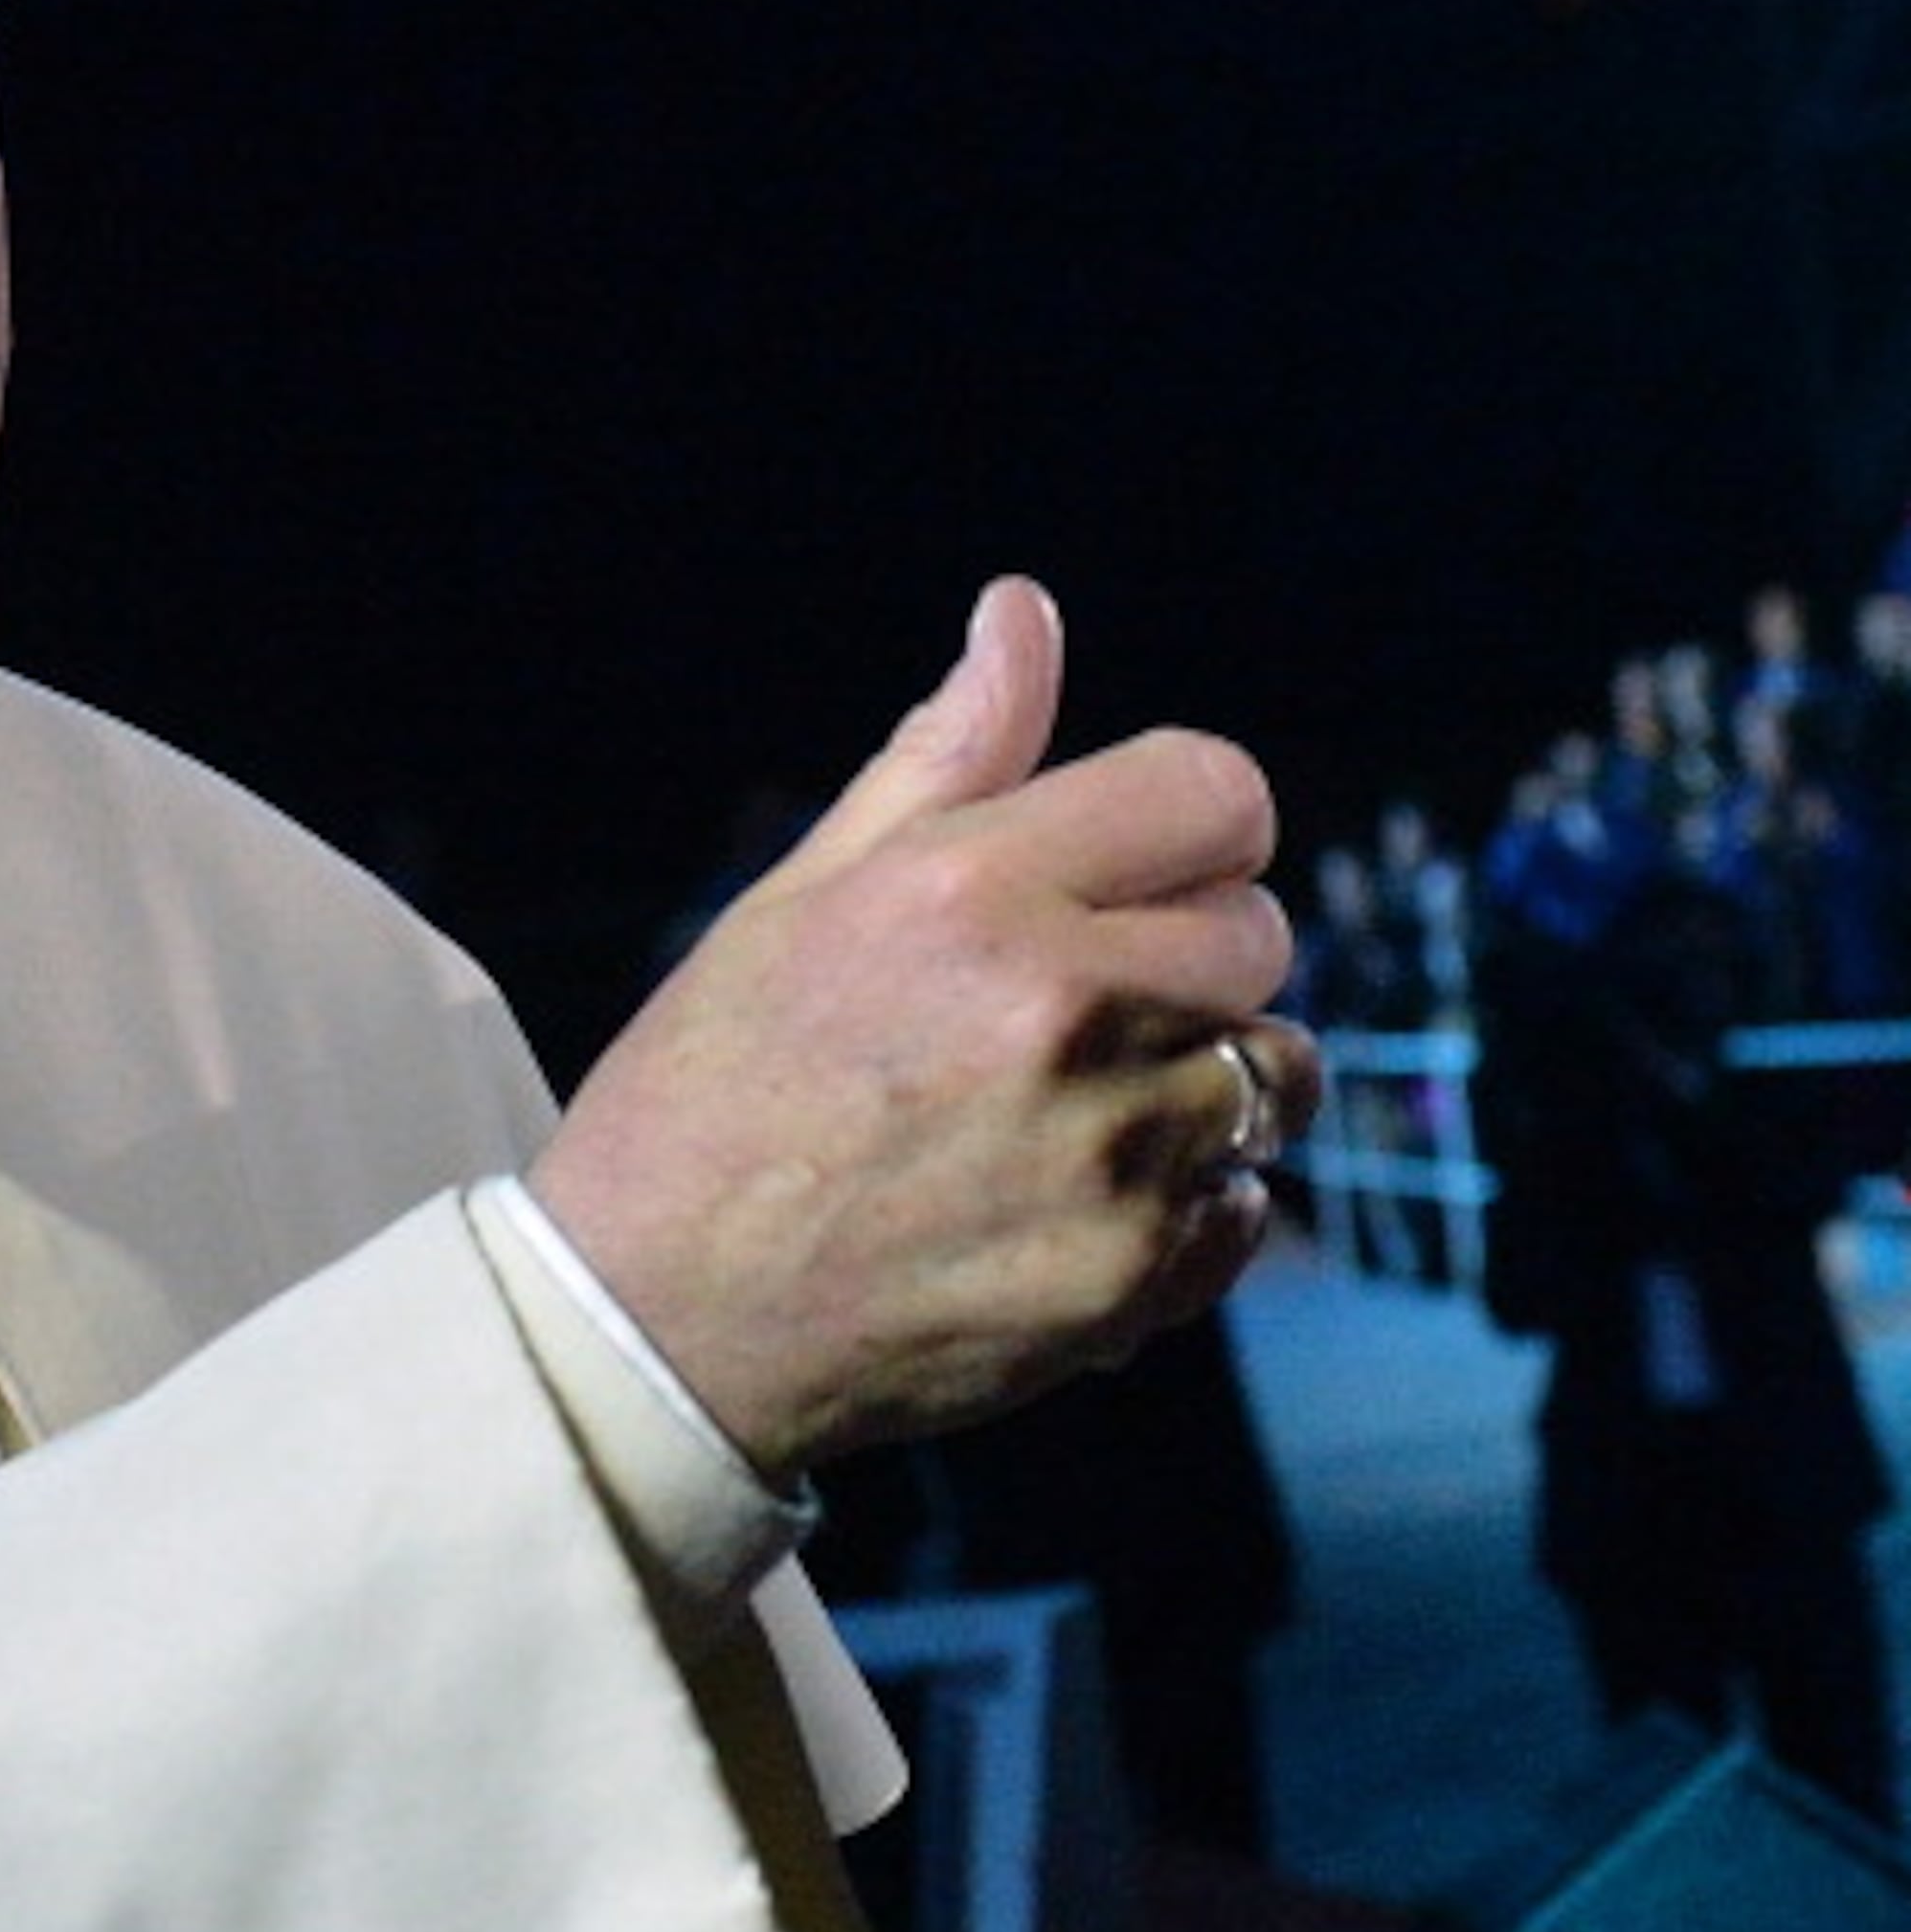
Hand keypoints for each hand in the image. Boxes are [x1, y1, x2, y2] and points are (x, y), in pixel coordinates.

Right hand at [528, 576, 1313, 1480]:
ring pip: (1275, 1074)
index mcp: (975, 890)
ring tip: (1074, 1111)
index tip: (1134, 868)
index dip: (1186, 823)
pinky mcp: (1135, 1278)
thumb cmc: (712, 1090)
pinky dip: (1188, 1205)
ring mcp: (1112, 1154)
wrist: (655, 1319)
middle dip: (1187, 951)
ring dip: (1202, 1082)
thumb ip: (944, 757)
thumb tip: (1023, 612)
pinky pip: (1248, 1205)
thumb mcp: (805, 897)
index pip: (1218, 791)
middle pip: (1259, 933)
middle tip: (1069, 1004)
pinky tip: (1067, 1204)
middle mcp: (1063, 1009)